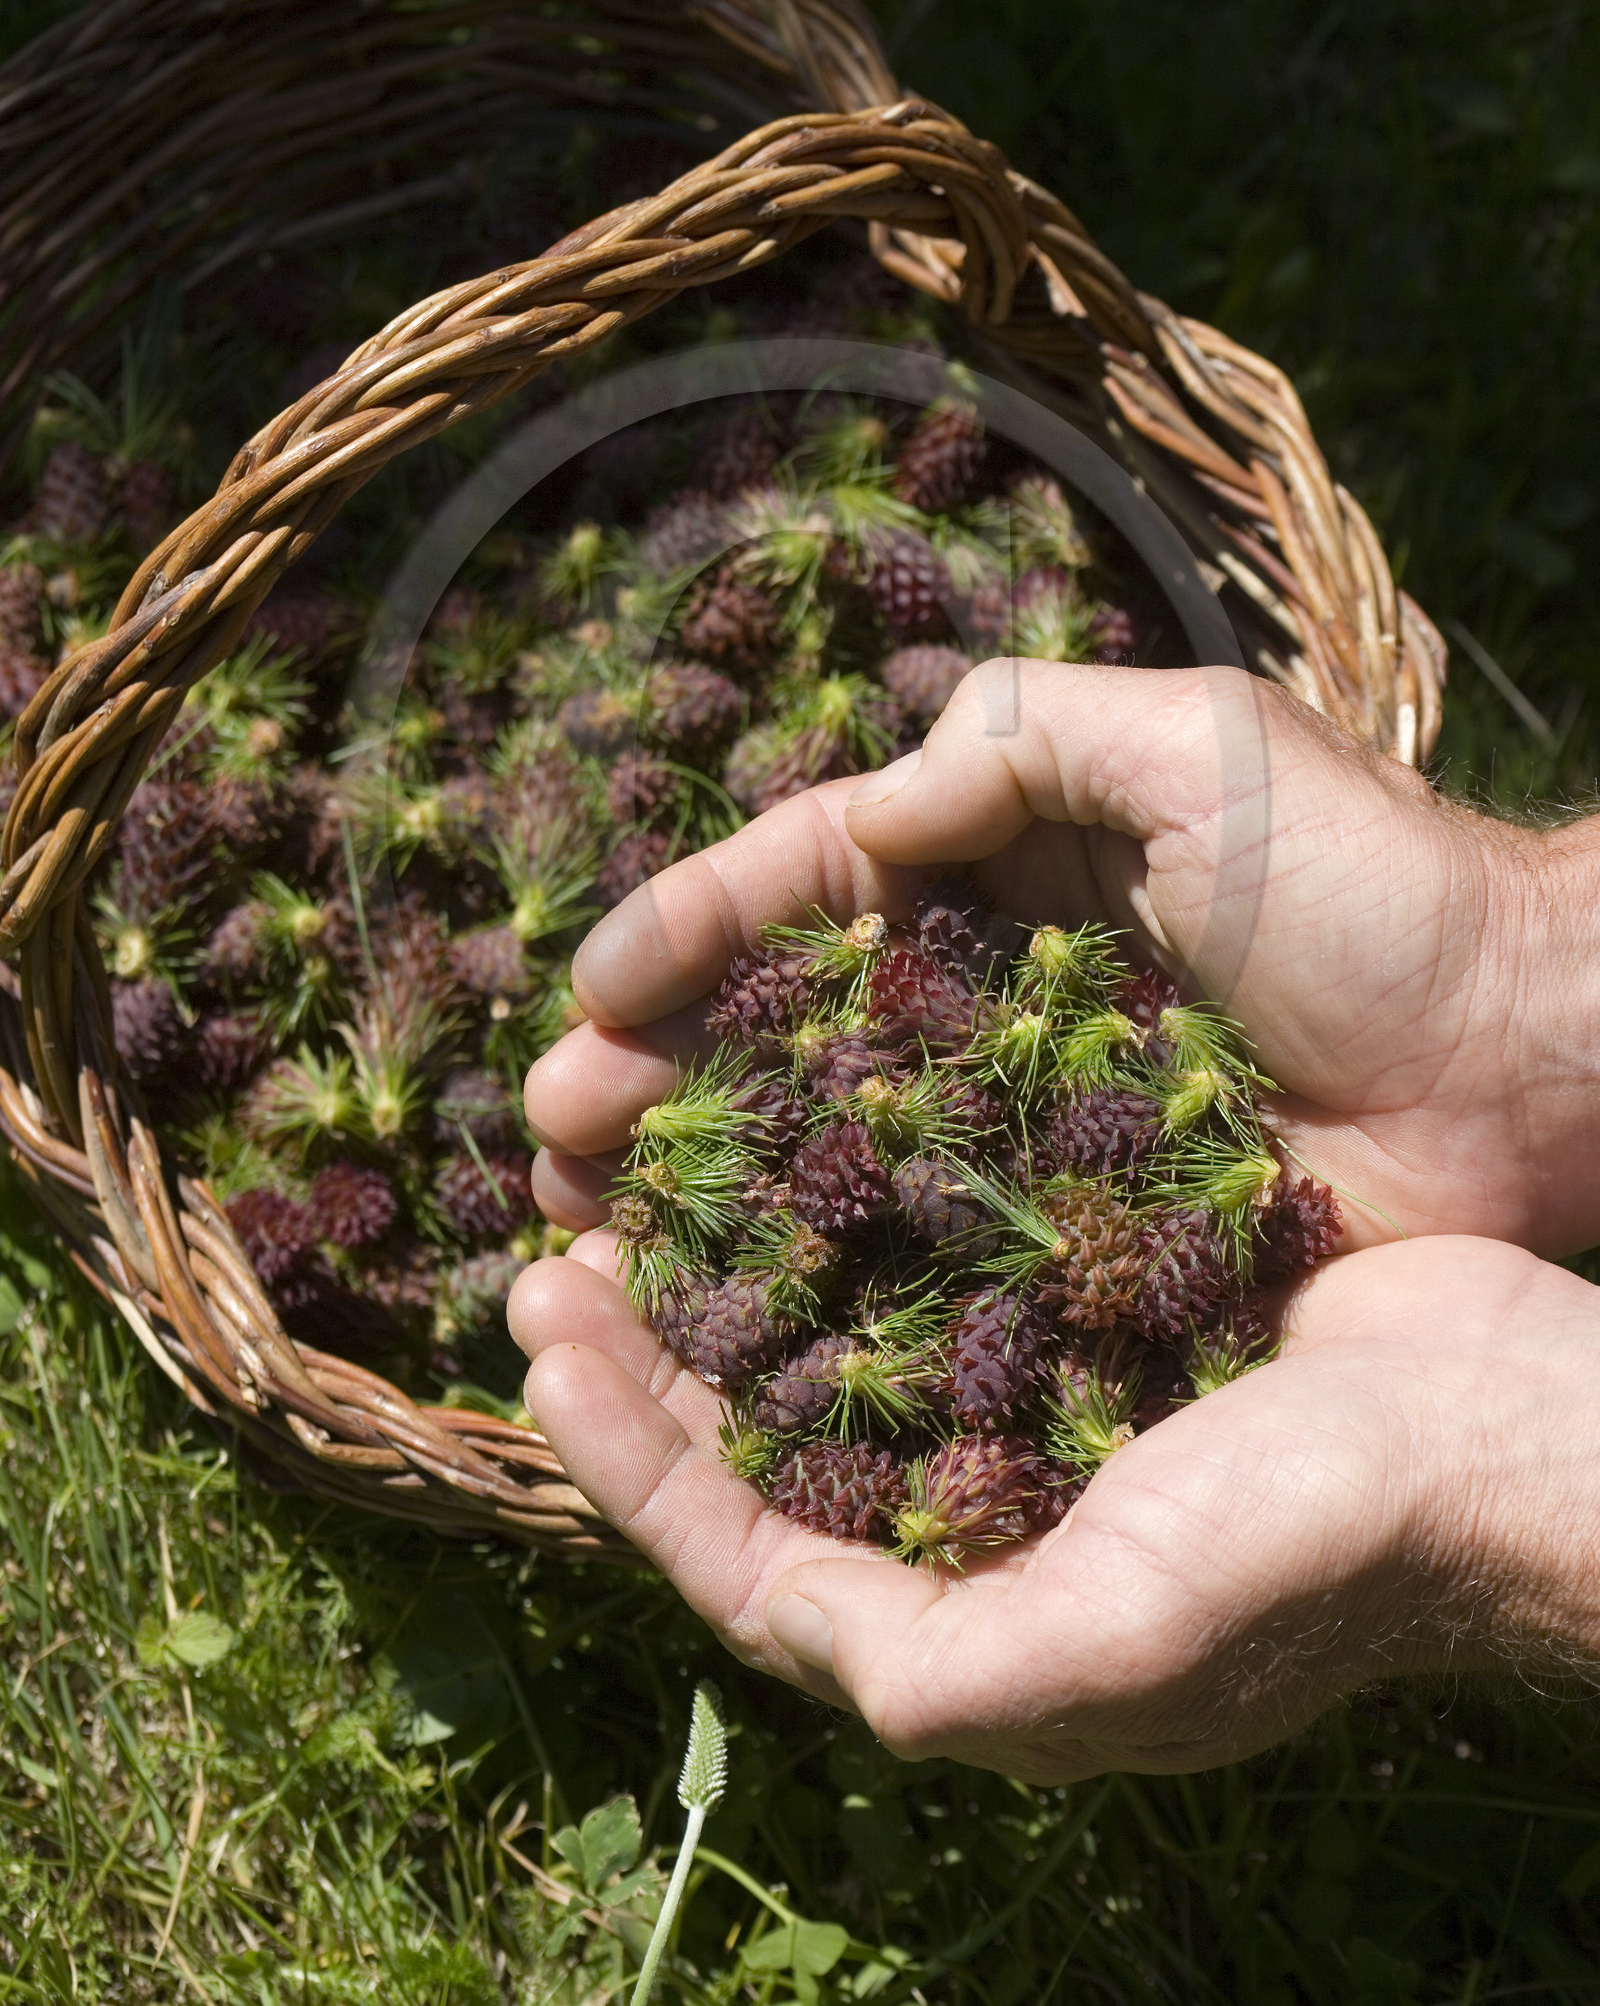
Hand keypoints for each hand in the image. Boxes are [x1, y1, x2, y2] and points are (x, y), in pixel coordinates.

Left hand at [510, 1231, 1599, 1776]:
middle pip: (763, 1452)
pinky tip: (803, 1132)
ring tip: (645, 1182)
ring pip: (831, 1350)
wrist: (1499, 1426)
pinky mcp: (1080, 1320)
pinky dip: (851, 1212)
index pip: (739, 1559)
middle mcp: (979, 1533)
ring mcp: (1030, 1419)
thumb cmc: (1316, 1543)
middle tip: (559, 1241)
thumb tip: (784, 1639)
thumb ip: (949, 1672)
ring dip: (734, 1273)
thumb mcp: (1122, 1635)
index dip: (627, 1460)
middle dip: (651, 1356)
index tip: (546, 1340)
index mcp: (967, 1633)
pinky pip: (925, 1269)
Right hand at [526, 663, 1599, 1254]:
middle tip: (549, 1144)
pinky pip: (926, 1250)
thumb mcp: (1196, 746)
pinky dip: (825, 1280)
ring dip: (705, 1188)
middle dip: (657, 1074)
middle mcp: (998, 988)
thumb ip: (1014, 745)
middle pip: (784, 1028)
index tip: (589, 1000)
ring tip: (589, 1237)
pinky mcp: (1083, 1232)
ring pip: (830, 1148)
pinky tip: (735, 1325)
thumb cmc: (1377, 885)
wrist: (1538, 1056)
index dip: (689, 933)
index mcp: (1012, 858)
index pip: (809, 884)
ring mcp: (1032, 1118)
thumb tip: (857, 818)